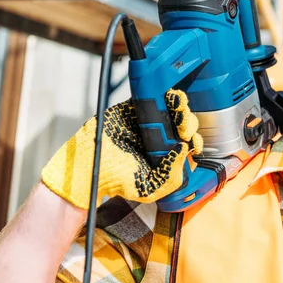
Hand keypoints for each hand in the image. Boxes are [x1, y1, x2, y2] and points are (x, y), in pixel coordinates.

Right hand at [41, 90, 202, 208]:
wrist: (89, 168)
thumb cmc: (117, 181)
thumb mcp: (150, 188)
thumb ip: (171, 176)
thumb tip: (184, 150)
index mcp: (166, 155)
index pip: (187, 143)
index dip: (193, 140)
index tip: (192, 142)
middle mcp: (160, 137)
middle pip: (182, 123)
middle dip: (188, 123)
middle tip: (184, 127)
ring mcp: (148, 121)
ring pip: (171, 108)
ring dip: (180, 106)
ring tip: (180, 108)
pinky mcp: (133, 108)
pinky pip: (151, 97)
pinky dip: (163, 94)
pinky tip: (170, 97)